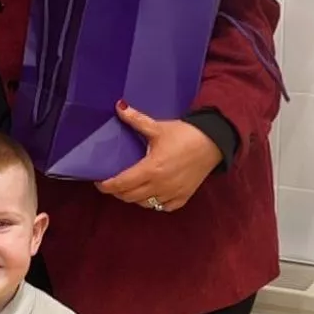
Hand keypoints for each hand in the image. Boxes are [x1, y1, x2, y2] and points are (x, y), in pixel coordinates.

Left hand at [96, 104, 222, 213]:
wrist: (214, 142)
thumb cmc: (185, 134)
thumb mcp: (158, 127)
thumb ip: (136, 119)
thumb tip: (119, 106)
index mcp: (151, 169)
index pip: (121, 184)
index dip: (106, 186)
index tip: (99, 182)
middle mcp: (159, 185)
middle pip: (129, 197)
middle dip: (117, 191)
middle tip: (113, 182)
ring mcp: (172, 194)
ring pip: (145, 204)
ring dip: (134, 197)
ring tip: (131, 186)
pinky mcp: (183, 197)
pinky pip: (163, 207)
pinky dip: (154, 202)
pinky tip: (151, 193)